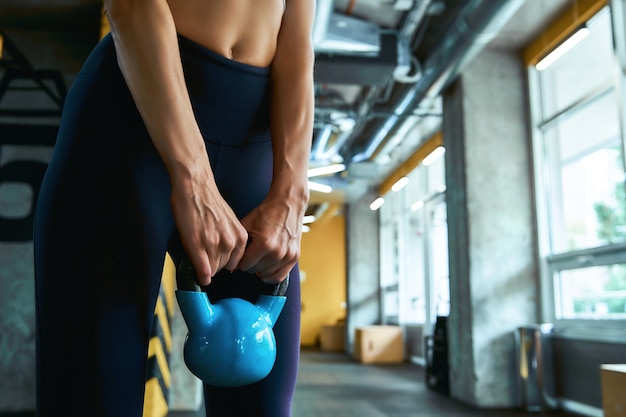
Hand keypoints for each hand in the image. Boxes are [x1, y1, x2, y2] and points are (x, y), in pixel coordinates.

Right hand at [170, 167, 247, 285]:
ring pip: (211, 270)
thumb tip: (228, 263)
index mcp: (240, 238)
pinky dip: (201, 275)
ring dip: (204, 265)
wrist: (195, 188)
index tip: (215, 259)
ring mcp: (215, 245)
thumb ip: (232, 241)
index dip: (222, 262)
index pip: (233, 264)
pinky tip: (199, 275)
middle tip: (203, 250)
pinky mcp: (198, 245)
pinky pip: (203, 270)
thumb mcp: (229, 224)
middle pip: (222, 268)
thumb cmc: (209, 203)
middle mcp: (231, 243)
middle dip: (212, 263)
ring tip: (197, 248)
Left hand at [237, 195, 304, 283]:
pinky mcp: (294, 257)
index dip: (240, 260)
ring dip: (259, 268)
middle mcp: (277, 252)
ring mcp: (287, 255)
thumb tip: (230, 263)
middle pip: (254, 270)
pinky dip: (270, 276)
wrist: (288, 204)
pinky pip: (279, 276)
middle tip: (251, 253)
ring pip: (265, 274)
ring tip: (259, 257)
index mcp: (264, 244)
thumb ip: (238, 244)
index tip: (242, 254)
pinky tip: (265, 269)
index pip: (244, 265)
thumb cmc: (267, 212)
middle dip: (249, 264)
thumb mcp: (247, 224)